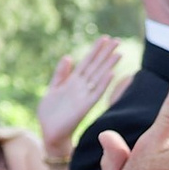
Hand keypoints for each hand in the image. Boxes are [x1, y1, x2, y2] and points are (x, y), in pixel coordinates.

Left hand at [36, 34, 124, 162]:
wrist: (49, 132)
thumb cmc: (51, 113)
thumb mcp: (52, 89)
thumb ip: (61, 74)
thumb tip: (68, 56)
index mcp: (73, 81)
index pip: (87, 62)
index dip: (96, 50)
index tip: (105, 38)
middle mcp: (81, 87)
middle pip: (96, 66)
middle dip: (106, 53)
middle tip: (117, 40)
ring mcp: (84, 96)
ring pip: (99, 77)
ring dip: (109, 65)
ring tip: (118, 53)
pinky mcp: (85, 106)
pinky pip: (96, 93)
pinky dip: (103, 84)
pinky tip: (111, 74)